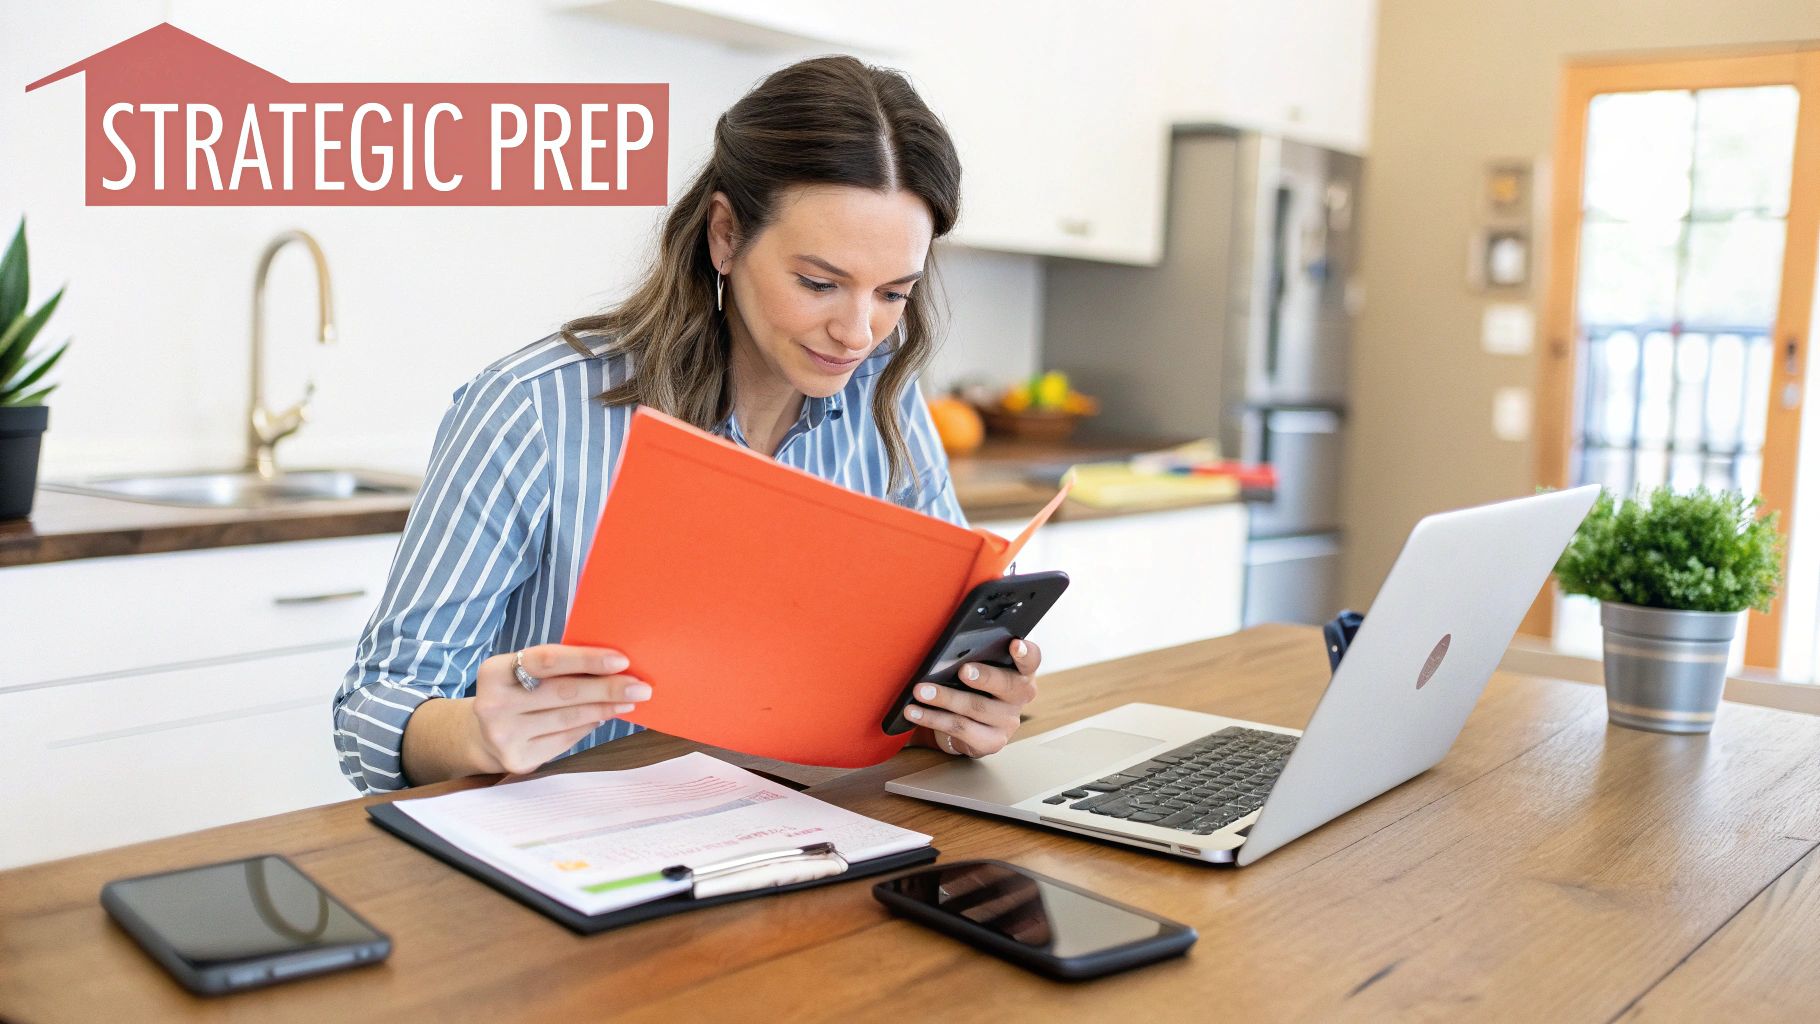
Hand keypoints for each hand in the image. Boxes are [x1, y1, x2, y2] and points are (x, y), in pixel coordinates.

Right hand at [469, 644, 650, 774]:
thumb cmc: (517, 691)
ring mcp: (504, 736)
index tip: (621, 660)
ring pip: (569, 719)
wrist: (483, 733)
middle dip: (608, 688)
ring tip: (629, 701)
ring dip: (605, 709)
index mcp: (494, 672)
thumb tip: (615, 665)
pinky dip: (589, 726)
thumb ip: (558, 665)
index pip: (547, 660)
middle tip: (641, 686)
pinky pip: (566, 739)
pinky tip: (603, 717)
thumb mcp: (524, 671)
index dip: (586, 660)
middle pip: (563, 693)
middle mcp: (494, 705)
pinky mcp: (518, 759)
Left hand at [906, 638, 1040, 757]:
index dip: (1025, 653)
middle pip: (1007, 685)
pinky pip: (960, 729)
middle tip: (963, 670)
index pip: (1031, 660)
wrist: (971, 725)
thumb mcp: (979, 669)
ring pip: (977, 707)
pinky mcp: (991, 742)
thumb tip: (946, 648)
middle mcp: (1019, 697)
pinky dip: (934, 718)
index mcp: (1021, 672)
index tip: (1014, 644)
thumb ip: (975, 657)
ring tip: (921, 691)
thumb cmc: (973, 687)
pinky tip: (916, 713)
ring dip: (945, 698)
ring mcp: (1007, 722)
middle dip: (984, 677)